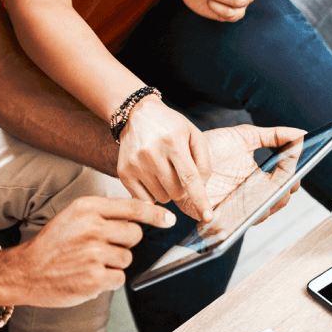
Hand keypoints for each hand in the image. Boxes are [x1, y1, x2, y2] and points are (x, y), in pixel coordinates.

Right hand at [0, 196, 174, 308]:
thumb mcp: (74, 215)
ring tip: (92, 261)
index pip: (131, 207)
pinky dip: (109, 279)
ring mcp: (94, 253)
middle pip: (135, 234)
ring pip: (127, 258)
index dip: (154, 213)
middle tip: (106, 245)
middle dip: (126, 242)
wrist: (28, 270)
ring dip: (115, 262)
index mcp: (87, 207)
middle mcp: (92, 227)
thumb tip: (138, 218)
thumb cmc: (54, 243)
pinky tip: (90, 274)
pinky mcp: (94, 278)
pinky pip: (119, 278)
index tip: (169, 219)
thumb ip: (103, 213)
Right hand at [117, 94, 213, 220]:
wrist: (136, 113)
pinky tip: (151, 177)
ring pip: (162, 198)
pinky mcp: (123, 171)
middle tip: (176, 171)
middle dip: (182, 188)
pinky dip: (152, 194)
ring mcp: (135, 163)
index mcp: (172, 141)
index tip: (208, 217)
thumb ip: (203, 161)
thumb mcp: (193, 133)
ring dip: (167, 190)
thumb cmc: (169, 125)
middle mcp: (151, 152)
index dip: (200, 199)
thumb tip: (202, 190)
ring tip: (162, 171)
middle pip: (177, 191)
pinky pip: (144, 200)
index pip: (189, 177)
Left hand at [172, 124, 306, 224]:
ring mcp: (235, 208)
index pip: (286, 183)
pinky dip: (242, 218)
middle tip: (285, 179)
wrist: (180, 151)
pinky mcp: (216, 217)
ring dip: (267, 204)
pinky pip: (233, 225)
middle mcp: (251, 197)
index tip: (293, 161)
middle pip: (277, 202)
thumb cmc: (212, 146)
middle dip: (284, 192)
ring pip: (260, 214)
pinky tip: (247, 206)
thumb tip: (301, 134)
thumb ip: (272, 135)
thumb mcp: (244, 137)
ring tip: (270, 192)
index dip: (292, 174)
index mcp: (261, 180)